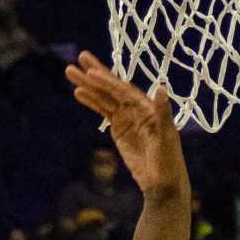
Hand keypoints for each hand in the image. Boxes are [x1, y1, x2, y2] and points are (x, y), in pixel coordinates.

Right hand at [63, 55, 188, 198]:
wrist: (162, 183)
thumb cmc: (169, 160)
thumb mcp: (167, 137)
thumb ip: (162, 112)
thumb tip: (162, 87)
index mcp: (148, 107)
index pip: (124, 90)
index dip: (108, 80)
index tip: (91, 72)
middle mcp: (137, 108)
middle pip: (112, 88)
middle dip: (95, 73)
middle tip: (79, 57)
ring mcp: (127, 117)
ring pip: (104, 97)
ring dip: (88, 85)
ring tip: (70, 72)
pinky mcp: (119, 128)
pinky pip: (103, 111)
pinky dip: (91, 101)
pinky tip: (78, 92)